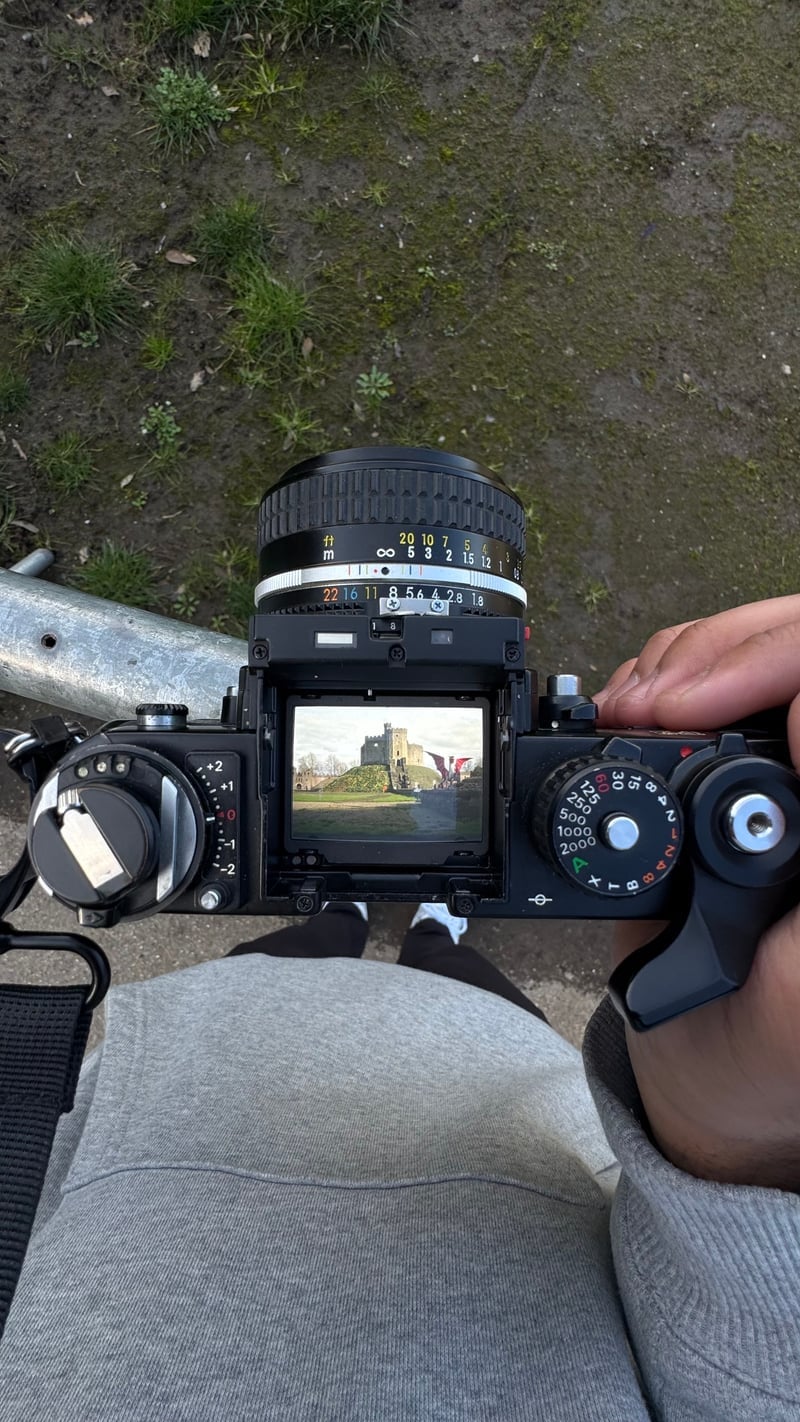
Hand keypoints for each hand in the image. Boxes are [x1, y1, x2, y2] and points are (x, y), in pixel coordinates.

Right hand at [591, 595, 799, 1190]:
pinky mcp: (757, 758)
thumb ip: (792, 848)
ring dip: (688, 661)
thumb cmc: (770, 1046)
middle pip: (794, 642)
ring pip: (762, 642)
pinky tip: (637, 712)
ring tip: (631, 711)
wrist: (709, 1072)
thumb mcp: (799, 984)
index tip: (683, 707)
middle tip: (643, 708)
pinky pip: (721, 671)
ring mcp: (789, 768)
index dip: (769, 662)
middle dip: (716, 655)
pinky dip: (668, 675)